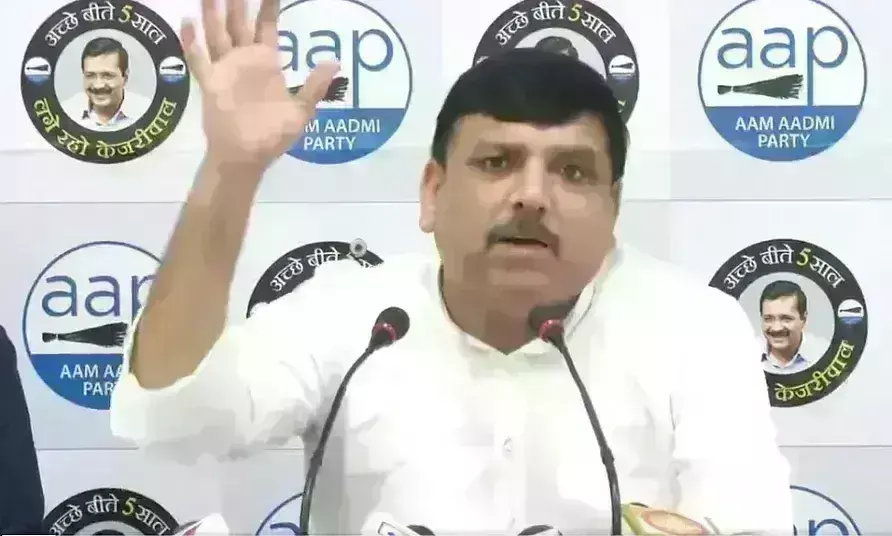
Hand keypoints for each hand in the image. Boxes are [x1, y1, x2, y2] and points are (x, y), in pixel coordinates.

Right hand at [182, 0, 338, 168]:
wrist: (248, 157)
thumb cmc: (275, 136)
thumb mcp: (302, 110)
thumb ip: (315, 85)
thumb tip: (335, 62)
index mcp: (266, 62)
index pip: (267, 26)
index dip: (267, 6)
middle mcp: (244, 60)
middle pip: (238, 23)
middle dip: (237, 2)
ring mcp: (225, 70)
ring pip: (216, 33)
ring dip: (212, 13)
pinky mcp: (210, 83)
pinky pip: (198, 59)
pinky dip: (191, 42)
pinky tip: (186, 21)